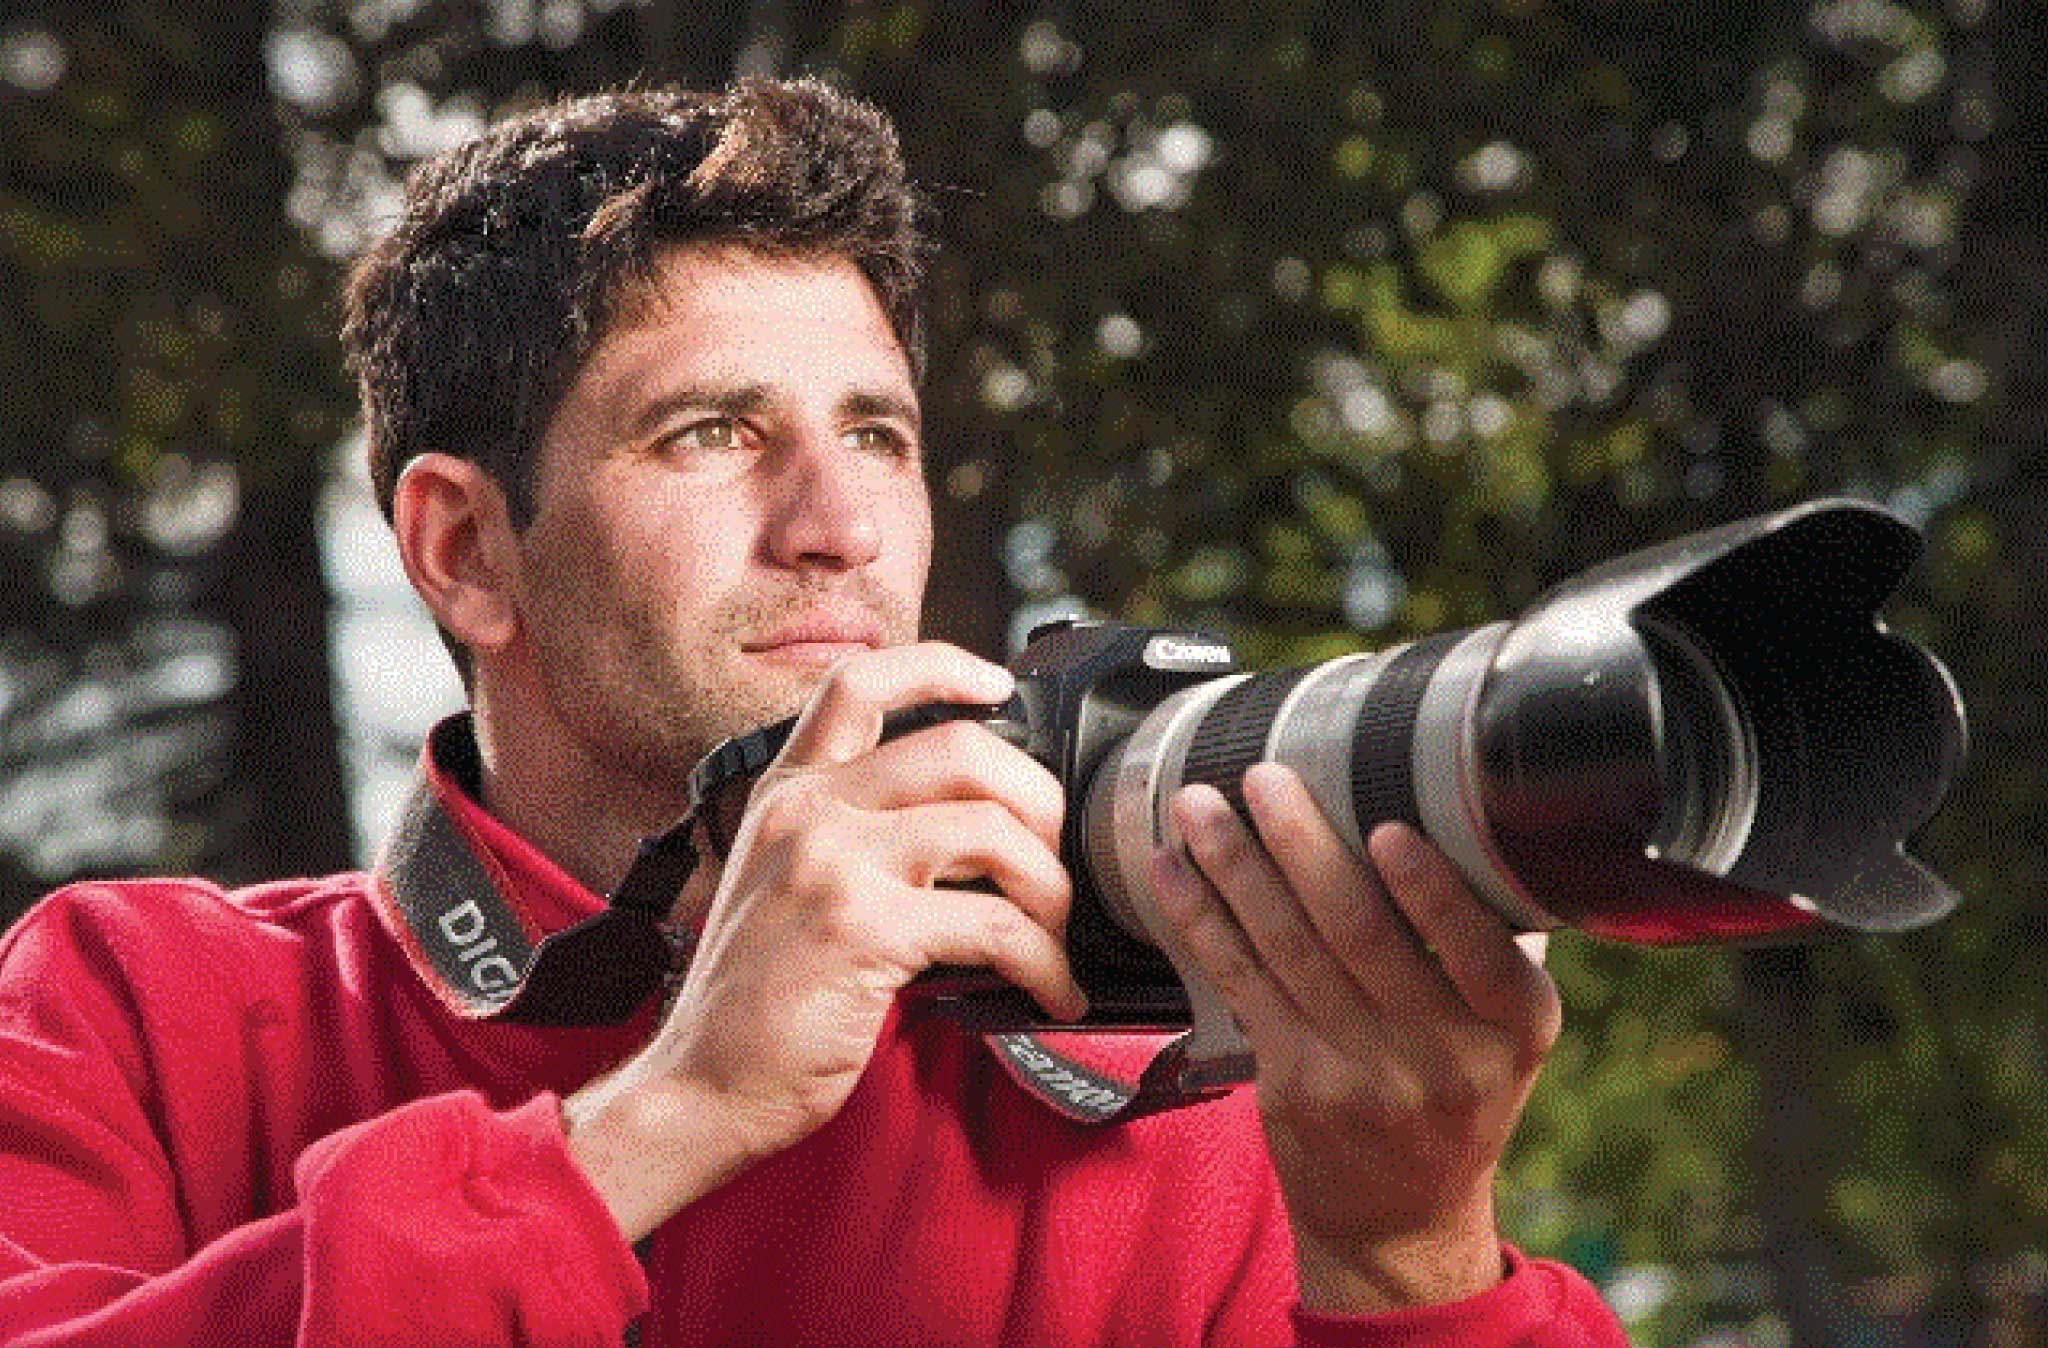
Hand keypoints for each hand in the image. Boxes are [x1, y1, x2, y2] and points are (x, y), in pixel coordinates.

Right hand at [565, 643, 1084, 1241]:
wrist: (699, 1087)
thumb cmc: (754, 1004)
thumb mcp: (784, 883)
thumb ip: (851, 835)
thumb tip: (968, 822)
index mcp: (788, 792)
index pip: (861, 683)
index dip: (941, 665)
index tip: (999, 683)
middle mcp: (806, 811)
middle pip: (960, 747)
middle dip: (1037, 798)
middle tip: (1054, 855)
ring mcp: (831, 864)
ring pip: (992, 829)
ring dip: (1050, 888)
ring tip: (1056, 935)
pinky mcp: (862, 928)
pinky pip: (995, 925)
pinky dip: (1044, 963)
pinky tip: (1050, 993)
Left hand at [1150, 763, 1560, 1313]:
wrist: (1401, 1218)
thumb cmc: (1457, 1092)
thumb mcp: (1506, 1032)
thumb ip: (1492, 943)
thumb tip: (1470, 819)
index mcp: (1512, 1026)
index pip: (1478, 953)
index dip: (1429, 891)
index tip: (1387, 826)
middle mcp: (1440, 1055)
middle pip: (1360, 934)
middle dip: (1303, 846)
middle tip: (1264, 777)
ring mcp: (1360, 1075)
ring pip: (1285, 950)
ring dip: (1234, 869)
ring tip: (1200, 806)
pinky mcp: (1290, 1085)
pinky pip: (1239, 983)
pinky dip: (1201, 920)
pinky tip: (1171, 871)